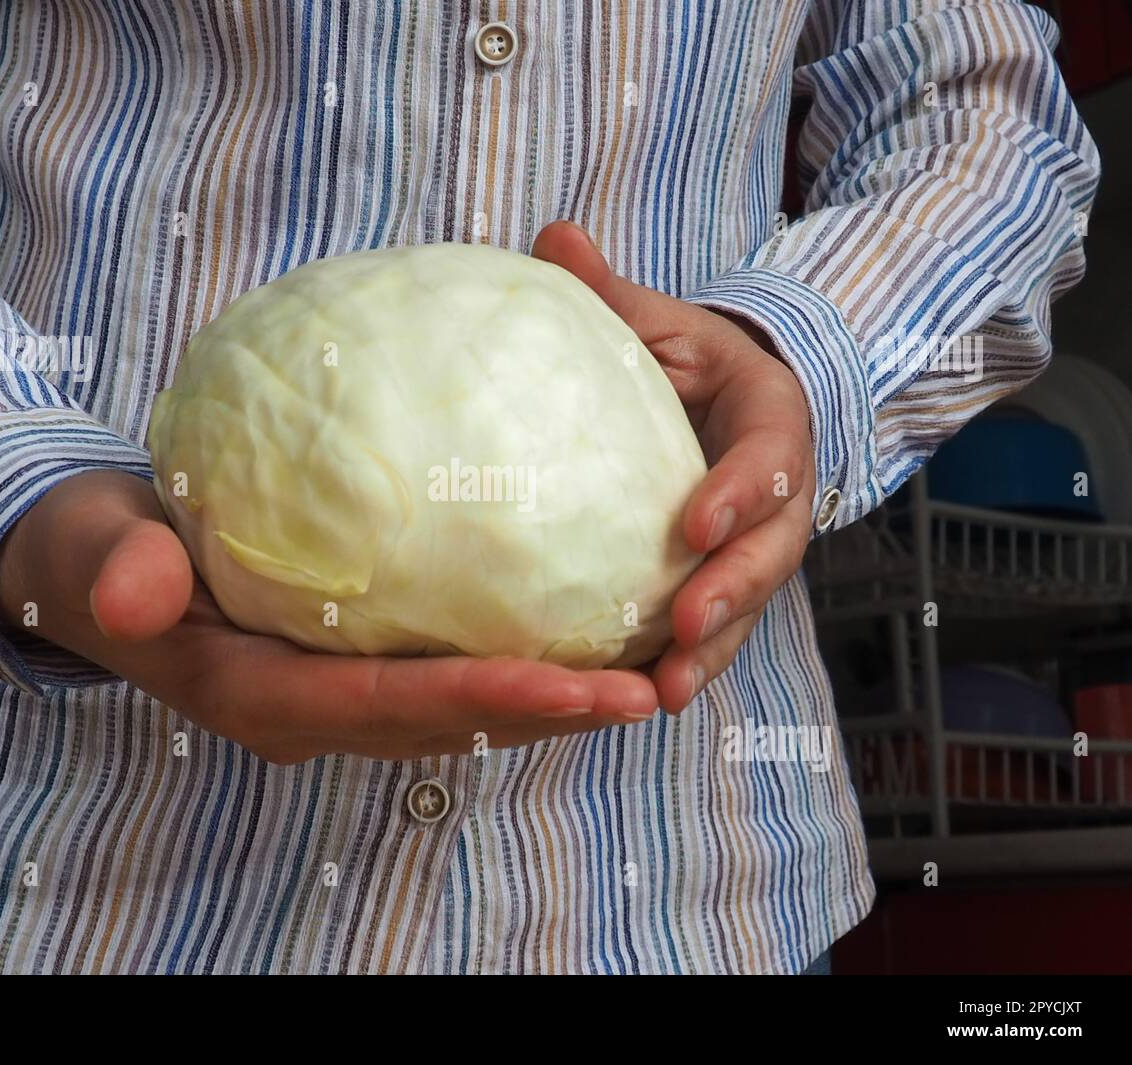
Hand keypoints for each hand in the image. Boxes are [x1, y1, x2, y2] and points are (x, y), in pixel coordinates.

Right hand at [0, 470, 658, 762]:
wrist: (92, 570)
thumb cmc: (96, 556)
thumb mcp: (93, 553)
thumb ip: (117, 573)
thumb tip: (140, 589)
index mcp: (258, 695)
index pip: (386, 707)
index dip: (482, 697)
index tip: (576, 682)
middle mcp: (309, 712)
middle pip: (447, 723)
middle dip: (546, 713)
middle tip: (645, 688)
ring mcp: (334, 698)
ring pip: (459, 711)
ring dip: (549, 700)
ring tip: (643, 674)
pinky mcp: (349, 668)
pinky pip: (444, 672)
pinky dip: (513, 660)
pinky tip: (576, 626)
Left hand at [532, 221, 815, 712]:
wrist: (720, 401)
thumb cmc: (686, 360)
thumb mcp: (660, 323)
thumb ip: (612, 296)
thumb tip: (551, 236)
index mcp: (770, 424)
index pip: (771, 460)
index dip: (742, 492)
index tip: (696, 524)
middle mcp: (776, 496)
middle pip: (772, 553)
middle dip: (733, 593)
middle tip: (685, 629)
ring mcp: (754, 546)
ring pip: (746, 606)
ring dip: (711, 651)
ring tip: (663, 693)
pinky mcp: (723, 581)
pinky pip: (712, 629)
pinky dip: (683, 664)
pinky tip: (639, 698)